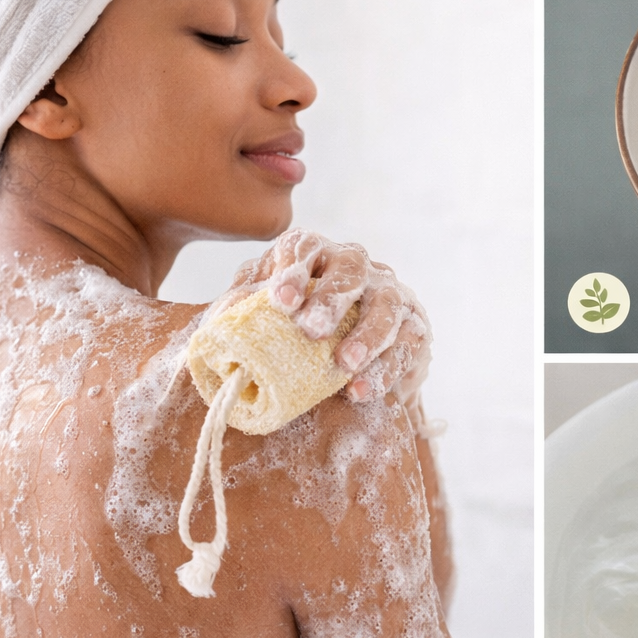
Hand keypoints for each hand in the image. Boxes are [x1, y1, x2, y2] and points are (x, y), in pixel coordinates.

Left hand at [219, 228, 431, 402]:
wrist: (349, 366)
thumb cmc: (296, 330)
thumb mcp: (263, 314)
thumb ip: (243, 309)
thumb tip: (224, 318)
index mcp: (317, 254)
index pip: (306, 247)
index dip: (293, 270)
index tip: (280, 301)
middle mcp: (357, 267)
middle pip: (350, 271)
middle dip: (331, 300)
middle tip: (311, 330)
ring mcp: (390, 297)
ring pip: (386, 307)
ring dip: (367, 336)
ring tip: (344, 364)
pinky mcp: (414, 331)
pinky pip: (405, 347)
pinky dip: (384, 370)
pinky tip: (360, 390)